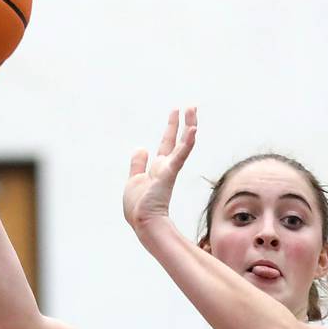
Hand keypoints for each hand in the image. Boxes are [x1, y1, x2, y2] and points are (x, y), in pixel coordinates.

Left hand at [123, 108, 196, 232]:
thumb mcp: (134, 180)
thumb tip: (141, 147)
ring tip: (192, 110)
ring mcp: (169, 170)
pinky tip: (193, 130)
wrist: (143, 222)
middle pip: (177, 140)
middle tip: (190, 106)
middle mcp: (166, 167)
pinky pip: (180, 156)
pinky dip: (187, 143)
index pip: (167, 144)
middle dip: (184, 123)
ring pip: (182, 144)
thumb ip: (137, 164)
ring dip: (188, 126)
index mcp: (158, 168)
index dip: (171, 128)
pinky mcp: (168, 174)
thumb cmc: (139, 207)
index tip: (175, 112)